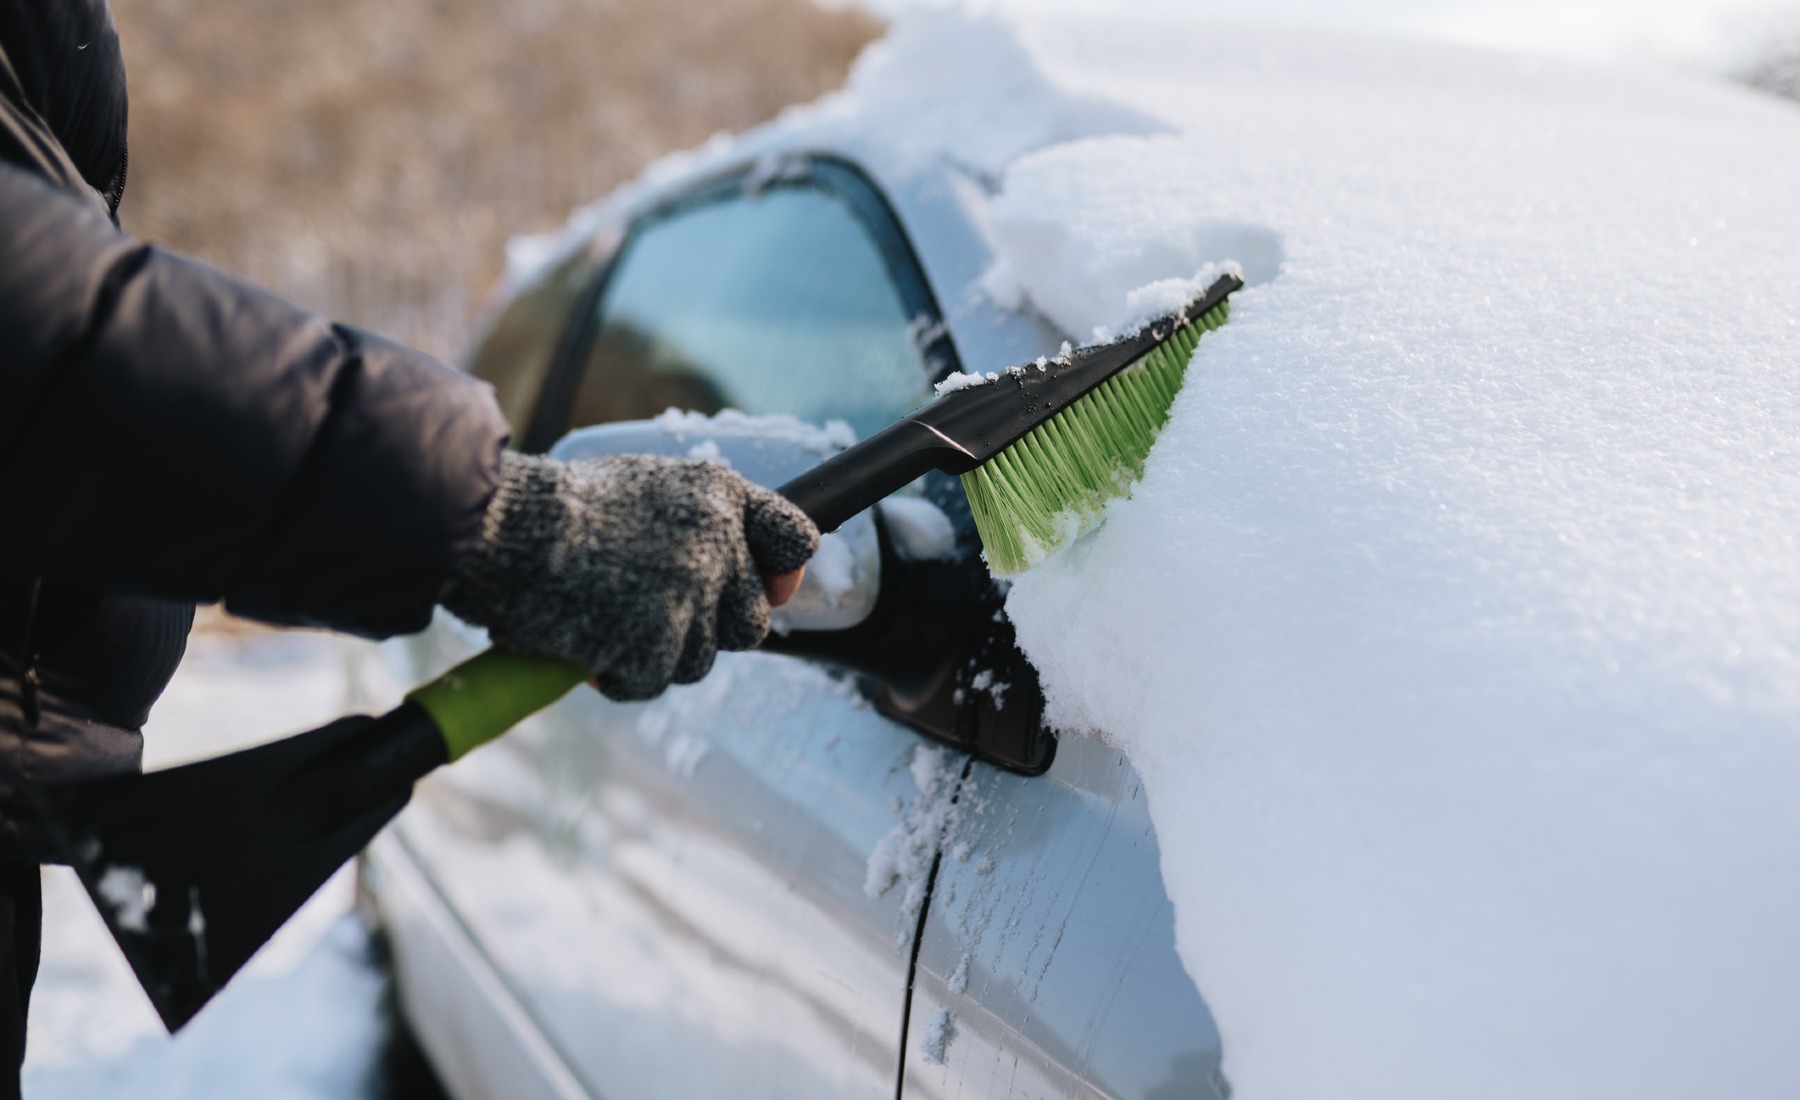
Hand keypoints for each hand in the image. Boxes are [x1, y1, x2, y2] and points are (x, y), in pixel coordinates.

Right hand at [441, 452, 818, 700]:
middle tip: (651, 613)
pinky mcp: (655, 643)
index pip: (795, 539)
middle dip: (708, 628)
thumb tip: (771, 583)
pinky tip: (586, 642)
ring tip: (605, 618)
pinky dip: (620, 675)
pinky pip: (654, 682)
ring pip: (701, 660)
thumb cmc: (561, 510)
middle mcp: (717, 543)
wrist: (503, 530)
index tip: (768, 587)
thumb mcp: (648, 487)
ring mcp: (689, 596)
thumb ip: (706, 522)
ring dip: (656, 654)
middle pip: (751, 621)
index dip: (781, 572)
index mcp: (719, 494)